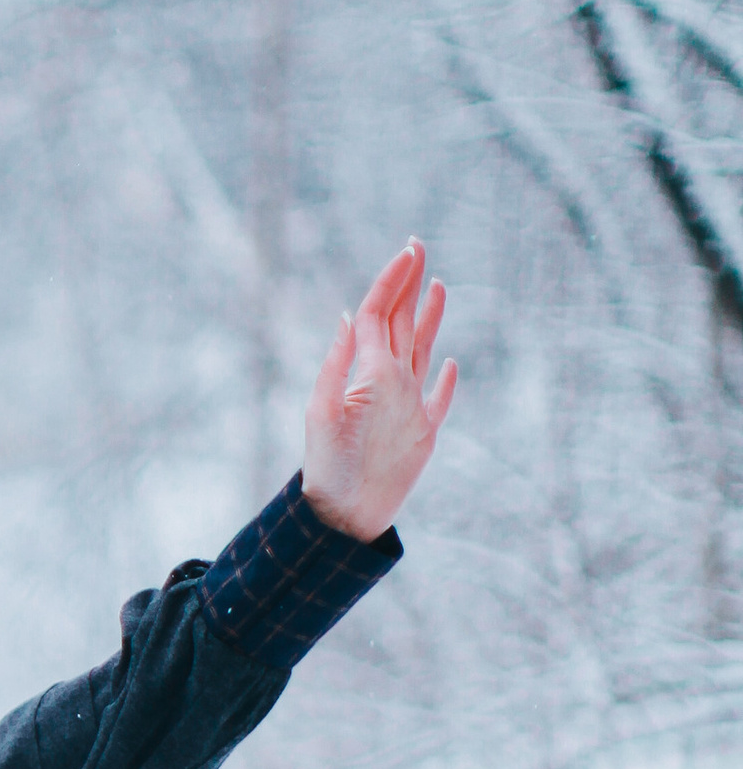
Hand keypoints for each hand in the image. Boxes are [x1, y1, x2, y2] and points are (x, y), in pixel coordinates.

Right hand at [301, 240, 457, 539]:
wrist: (349, 519)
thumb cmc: (326, 468)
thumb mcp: (318, 411)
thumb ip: (336, 362)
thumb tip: (353, 317)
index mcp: (374, 374)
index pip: (381, 315)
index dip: (393, 279)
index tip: (406, 250)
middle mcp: (402, 384)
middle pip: (405, 323)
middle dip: (411, 284)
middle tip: (418, 249)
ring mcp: (418, 407)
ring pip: (427, 351)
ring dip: (432, 317)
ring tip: (440, 287)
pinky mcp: (427, 432)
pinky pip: (441, 396)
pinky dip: (447, 376)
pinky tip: (450, 361)